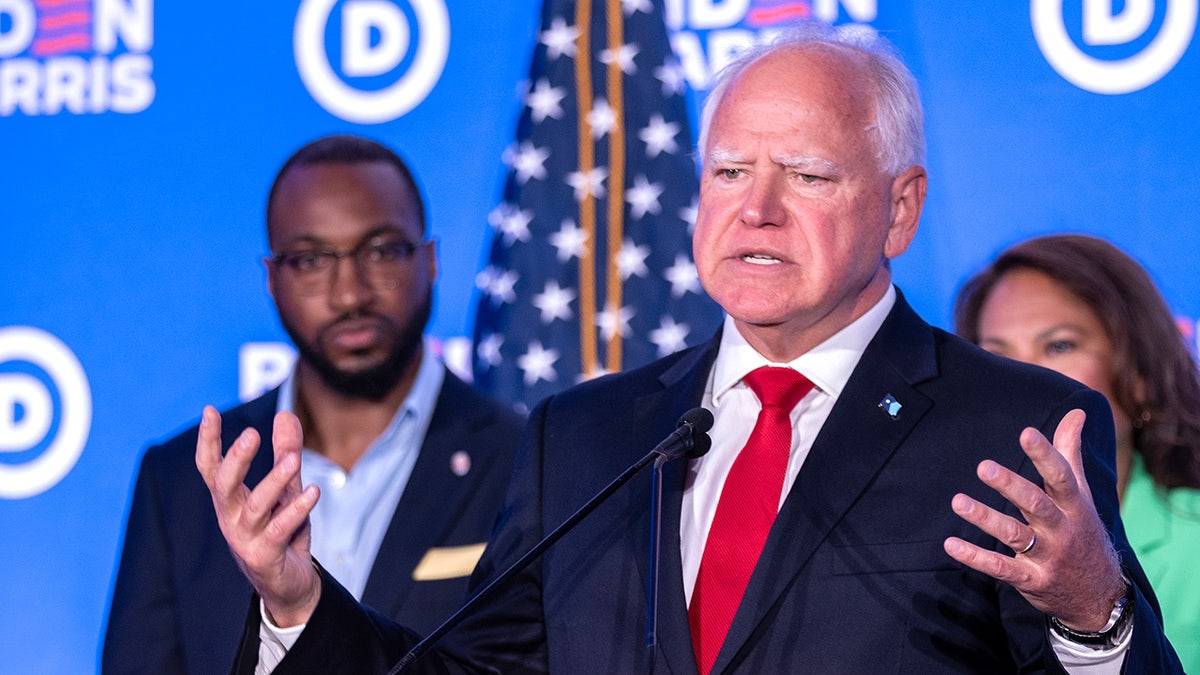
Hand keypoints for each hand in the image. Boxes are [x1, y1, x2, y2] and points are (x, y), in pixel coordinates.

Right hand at [195, 406, 321, 626]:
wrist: (291, 585)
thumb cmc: (282, 533)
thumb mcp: (286, 489)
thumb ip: (284, 452)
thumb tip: (285, 414)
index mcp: (231, 501)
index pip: (211, 468)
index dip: (209, 441)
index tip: (209, 410)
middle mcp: (231, 518)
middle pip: (224, 486)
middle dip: (236, 460)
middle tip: (252, 434)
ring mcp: (245, 539)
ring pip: (255, 507)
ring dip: (274, 482)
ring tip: (293, 460)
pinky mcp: (265, 557)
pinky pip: (279, 530)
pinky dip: (297, 510)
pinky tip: (314, 492)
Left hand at [943, 409, 1125, 630]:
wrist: (1099, 594)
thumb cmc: (1082, 531)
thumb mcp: (1081, 494)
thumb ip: (1070, 454)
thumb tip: (1076, 412)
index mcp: (1074, 505)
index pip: (1061, 476)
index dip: (1045, 455)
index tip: (1026, 433)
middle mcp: (1062, 530)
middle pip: (1035, 504)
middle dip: (1010, 486)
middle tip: (983, 466)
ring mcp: (1047, 556)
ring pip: (1014, 535)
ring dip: (985, 518)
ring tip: (958, 501)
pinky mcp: (1030, 580)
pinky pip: (1001, 568)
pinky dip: (975, 558)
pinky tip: (950, 544)